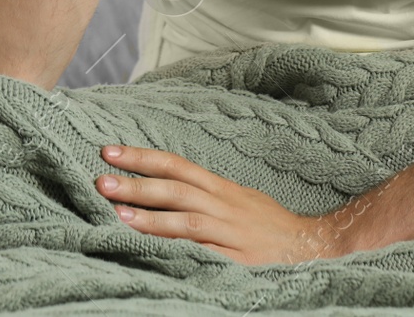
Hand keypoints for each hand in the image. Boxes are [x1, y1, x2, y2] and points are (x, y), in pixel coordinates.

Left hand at [96, 144, 355, 264]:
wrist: (311, 246)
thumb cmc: (268, 225)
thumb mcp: (238, 200)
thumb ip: (204, 195)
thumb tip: (166, 187)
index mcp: (222, 188)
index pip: (177, 166)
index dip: (144, 157)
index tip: (111, 152)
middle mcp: (223, 206)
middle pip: (177, 189)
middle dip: (138, 183)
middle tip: (102, 180)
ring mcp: (229, 234)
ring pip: (187, 220)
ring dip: (151, 217)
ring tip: (118, 213)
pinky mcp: (236, 261)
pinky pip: (202, 255)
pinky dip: (177, 252)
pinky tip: (153, 253)